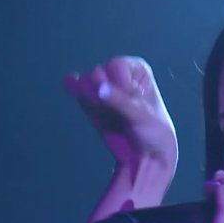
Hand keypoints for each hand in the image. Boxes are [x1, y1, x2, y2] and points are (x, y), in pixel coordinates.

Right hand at [65, 56, 177, 172]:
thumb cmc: (153, 132)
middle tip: (118, 112)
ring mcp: (104, 89)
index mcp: (137, 70)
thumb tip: (98, 88)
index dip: (120, 85)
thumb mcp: (141, 115)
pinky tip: (70, 83)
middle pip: (98, 72)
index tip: (134, 103)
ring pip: (86, 83)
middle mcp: (119, 74)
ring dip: (91, 98)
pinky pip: (78, 91)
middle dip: (103, 91)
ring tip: (108, 114)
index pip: (116, 65)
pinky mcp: (92, 103)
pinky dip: (75, 89)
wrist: (145, 156)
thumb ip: (120, 101)